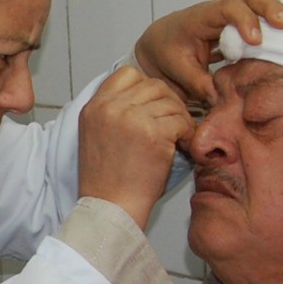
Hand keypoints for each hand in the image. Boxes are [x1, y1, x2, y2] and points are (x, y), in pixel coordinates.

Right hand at [76, 66, 193, 228]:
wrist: (110, 209)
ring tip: (178, 138)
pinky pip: (182, 121)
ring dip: (180, 119)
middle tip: (173, 123)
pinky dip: (188, 134)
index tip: (152, 107)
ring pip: (170, 102)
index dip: (146, 88)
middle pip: (153, 85)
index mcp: (94, 107)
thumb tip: (144, 96)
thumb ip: (113, 112)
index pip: (127, 74)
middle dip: (168, 103)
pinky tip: (183, 147)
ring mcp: (131, 118)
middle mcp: (110, 108)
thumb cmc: (107, 181)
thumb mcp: (96, 137)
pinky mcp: (153, 133)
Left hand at [135, 0, 282, 103]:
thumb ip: (198, 83)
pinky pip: (266, 5)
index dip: (245, 21)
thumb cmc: (167, 53)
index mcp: (203, 17)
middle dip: (271, 6)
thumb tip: (220, 98)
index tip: (256, 40)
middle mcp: (222, 9)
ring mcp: (235, 11)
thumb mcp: (177, 70)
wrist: (161, 40)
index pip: (228, 9)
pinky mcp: (245, 17)